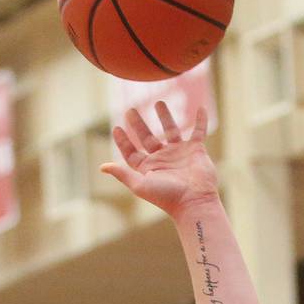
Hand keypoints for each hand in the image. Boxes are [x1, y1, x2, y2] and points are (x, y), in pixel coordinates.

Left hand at [100, 102, 218, 216]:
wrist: (194, 201)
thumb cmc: (166, 196)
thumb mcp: (140, 185)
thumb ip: (122, 174)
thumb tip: (102, 167)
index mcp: (148, 168)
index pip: (132, 152)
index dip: (123, 141)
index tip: (116, 128)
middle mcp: (162, 159)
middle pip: (147, 138)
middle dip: (138, 124)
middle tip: (130, 110)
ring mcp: (179, 153)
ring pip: (171, 130)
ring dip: (165, 117)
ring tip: (158, 103)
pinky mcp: (196, 150)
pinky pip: (199, 131)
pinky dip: (201, 120)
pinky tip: (201, 108)